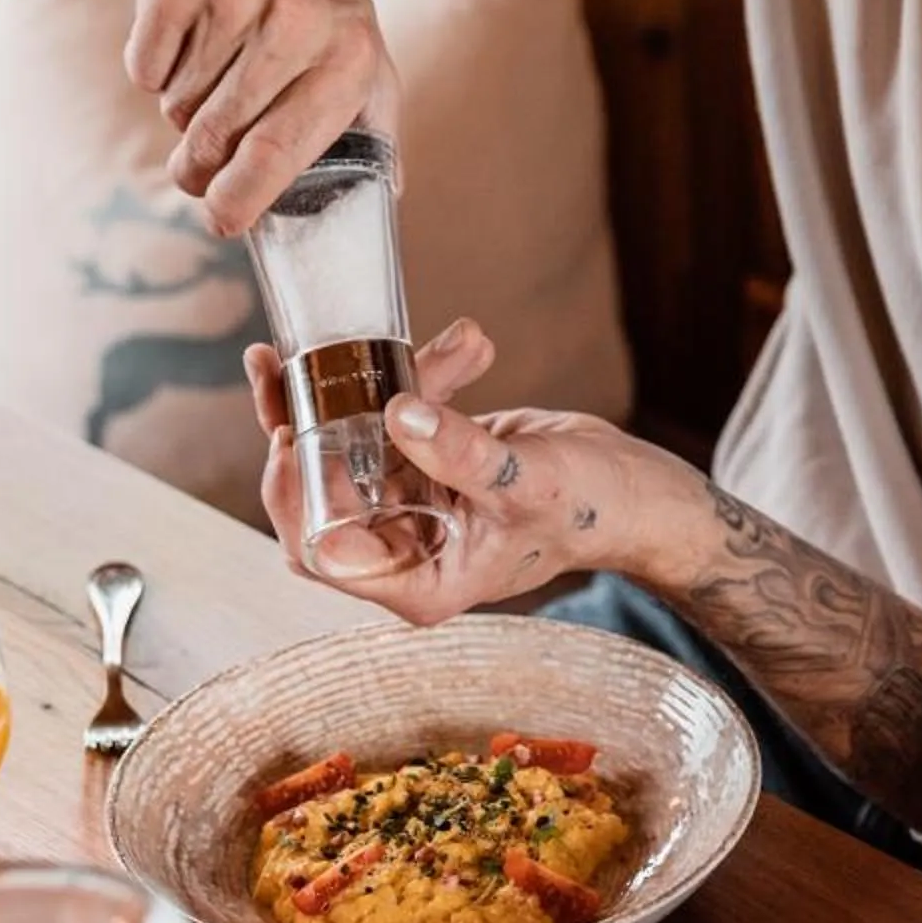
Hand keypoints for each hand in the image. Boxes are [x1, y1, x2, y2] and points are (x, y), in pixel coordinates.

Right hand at [129, 0, 389, 234]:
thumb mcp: (367, 53)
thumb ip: (374, 130)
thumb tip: (382, 203)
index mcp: (345, 57)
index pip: (282, 148)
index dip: (243, 196)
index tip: (221, 220)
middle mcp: (293, 24)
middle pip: (219, 134)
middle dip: (198, 167)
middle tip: (195, 171)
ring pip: (179, 103)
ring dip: (184, 110)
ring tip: (211, 77)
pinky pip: (144, 64)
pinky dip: (153, 70)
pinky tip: (184, 42)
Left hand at [245, 321, 707, 620]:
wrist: (634, 491)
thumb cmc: (591, 509)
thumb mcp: (527, 481)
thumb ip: (461, 453)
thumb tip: (398, 413)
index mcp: (418, 580)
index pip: (322, 554)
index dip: (292, 499)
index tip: (288, 439)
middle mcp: (405, 547)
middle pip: (315, 495)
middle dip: (299, 430)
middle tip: (287, 373)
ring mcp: (413, 504)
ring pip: (343, 449)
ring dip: (349, 391)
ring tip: (350, 342)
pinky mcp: (428, 463)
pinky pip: (388, 420)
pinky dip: (413, 376)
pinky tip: (465, 345)